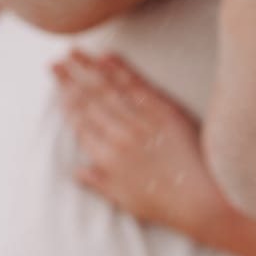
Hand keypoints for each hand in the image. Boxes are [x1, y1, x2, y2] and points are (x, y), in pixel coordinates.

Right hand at [53, 50, 224, 232]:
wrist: (202, 199)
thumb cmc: (166, 204)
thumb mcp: (126, 200)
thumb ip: (99, 183)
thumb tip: (76, 171)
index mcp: (107, 159)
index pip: (80, 124)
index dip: (67, 103)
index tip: (57, 87)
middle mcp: (118, 137)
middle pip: (88, 102)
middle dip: (68, 80)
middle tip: (53, 62)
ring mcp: (139, 121)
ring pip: (107, 89)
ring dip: (87, 67)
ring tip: (72, 51)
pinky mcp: (163, 110)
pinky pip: (136, 85)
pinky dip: (120, 68)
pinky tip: (106, 55)